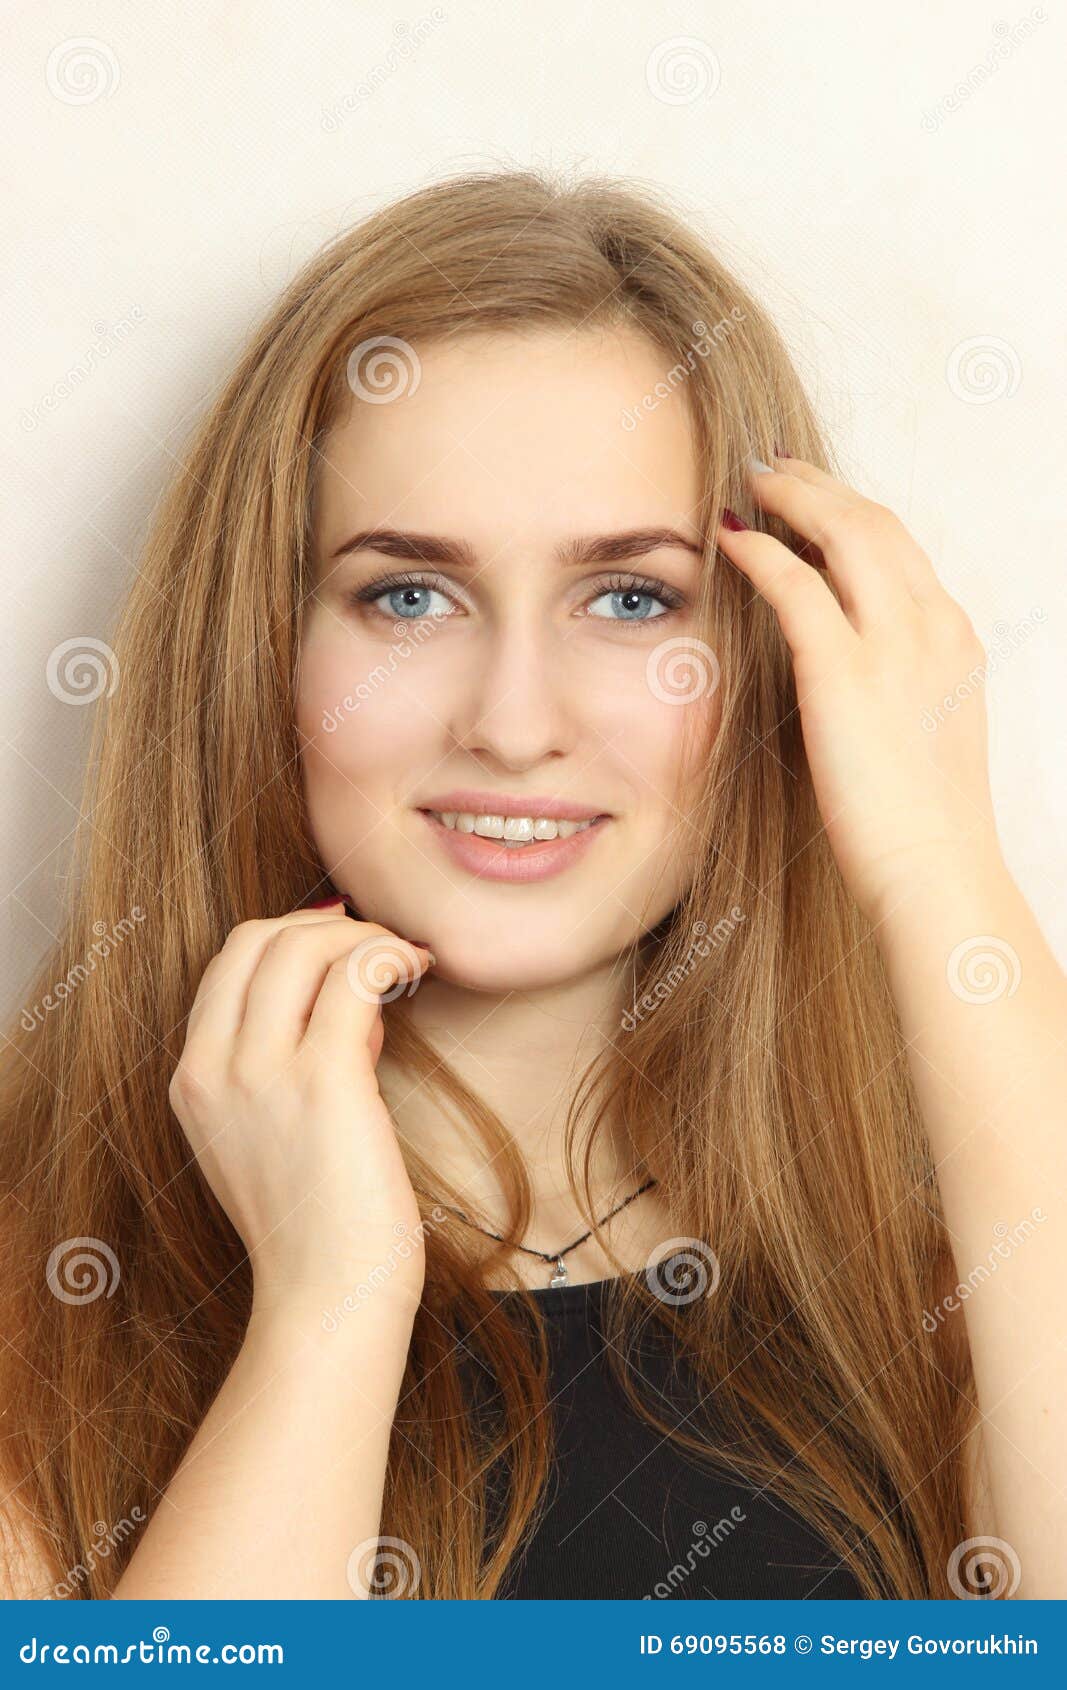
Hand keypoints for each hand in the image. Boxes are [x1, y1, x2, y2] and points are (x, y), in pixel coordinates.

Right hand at [168, 903, 433, 1315]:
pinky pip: (354, 975)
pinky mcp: (322, 1080)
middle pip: (257, 938)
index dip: (291, 936)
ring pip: (303, 945)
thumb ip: (291, 1059)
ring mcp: (260, 1072)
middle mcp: (213, 1068)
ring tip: (405, 961)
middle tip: (379, 948)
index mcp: (191, 1080)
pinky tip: (417, 971)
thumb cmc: (319, 1226)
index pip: (229, 961)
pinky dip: (389, 955)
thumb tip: (349, 992)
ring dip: (363, 936)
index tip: (345, 948)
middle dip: (325, 926)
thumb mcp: (272, 1133)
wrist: (329, 1299)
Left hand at [716, 457, 1003, 924]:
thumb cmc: (923, 825)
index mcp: (953, 639)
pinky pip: (796, 585)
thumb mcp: (921, 734)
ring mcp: (894, 644)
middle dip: (822, 484)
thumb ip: (893, 688)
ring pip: (843, 532)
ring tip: (750, 481)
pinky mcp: (844, 671)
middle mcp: (932, 626)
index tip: (814, 495)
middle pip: (876, 521)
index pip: (901, 547)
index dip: (852, 510)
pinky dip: (760, 552)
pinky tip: (730, 539)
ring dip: (793, 497)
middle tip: (774, 465)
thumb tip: (848, 677)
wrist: (936, 872)